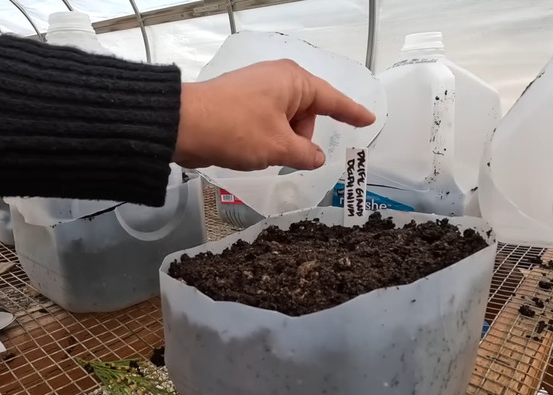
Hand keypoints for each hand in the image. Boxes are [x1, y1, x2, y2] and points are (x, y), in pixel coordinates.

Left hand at [174, 59, 375, 170]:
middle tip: (281, 153)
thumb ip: (304, 154)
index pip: (332, 99)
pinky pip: (266, 121)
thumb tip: (316, 157)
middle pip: (307, 113)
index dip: (351, 113)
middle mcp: (278, 78)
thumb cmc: (236, 130)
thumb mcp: (277, 147)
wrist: (183, 125)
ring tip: (259, 151)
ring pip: (285, 121)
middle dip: (300, 137)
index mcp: (294, 81)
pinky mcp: (240, 101)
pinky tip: (250, 149)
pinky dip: (266, 137)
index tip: (368, 120)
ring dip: (280, 141)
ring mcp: (257, 88)